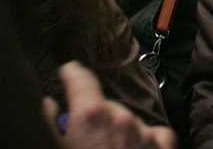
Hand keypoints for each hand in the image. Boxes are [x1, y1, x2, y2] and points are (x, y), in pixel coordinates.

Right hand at [54, 61, 175, 148]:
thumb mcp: (58, 146)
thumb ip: (51, 122)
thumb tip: (51, 103)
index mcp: (90, 115)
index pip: (80, 77)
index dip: (72, 73)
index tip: (69, 72)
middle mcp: (119, 116)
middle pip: (105, 105)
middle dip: (98, 118)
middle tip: (90, 139)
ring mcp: (143, 130)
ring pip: (128, 119)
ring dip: (121, 130)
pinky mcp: (162, 144)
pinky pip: (156, 133)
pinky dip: (148, 140)